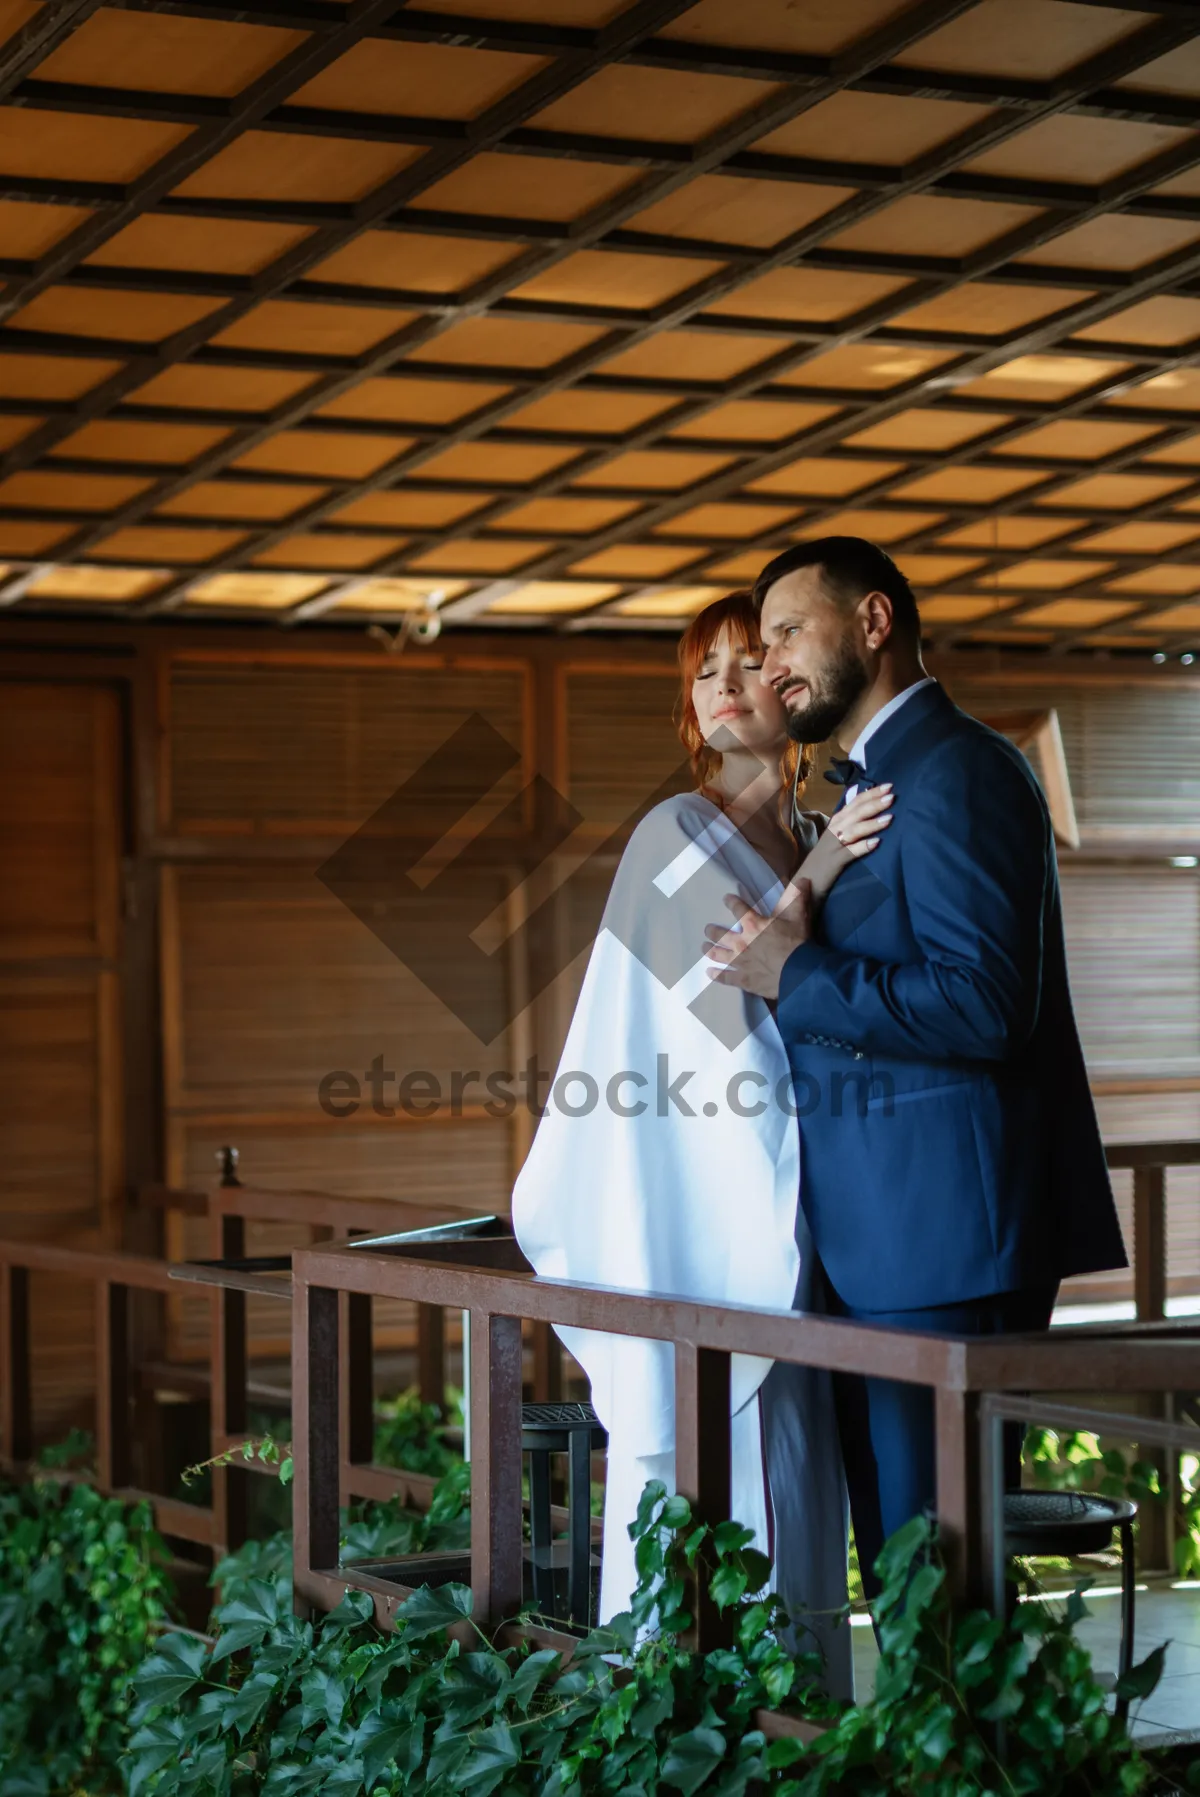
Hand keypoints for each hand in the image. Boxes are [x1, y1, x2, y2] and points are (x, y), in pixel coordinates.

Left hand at [703, 877, 813, 999]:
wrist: (799, 973)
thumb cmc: (797, 944)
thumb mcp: (799, 917)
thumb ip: (798, 898)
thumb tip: (804, 879)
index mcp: (753, 925)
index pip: (738, 908)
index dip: (731, 902)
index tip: (725, 899)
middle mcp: (742, 942)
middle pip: (720, 934)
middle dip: (712, 931)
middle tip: (707, 929)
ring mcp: (740, 962)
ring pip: (718, 954)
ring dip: (709, 950)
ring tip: (704, 947)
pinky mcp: (743, 979)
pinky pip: (725, 977)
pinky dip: (716, 975)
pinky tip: (709, 972)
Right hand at [826, 783, 893, 857]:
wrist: (805, 879)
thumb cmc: (825, 858)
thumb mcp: (837, 836)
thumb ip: (851, 824)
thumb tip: (872, 811)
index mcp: (837, 822)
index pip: (855, 803)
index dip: (871, 794)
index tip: (889, 786)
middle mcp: (834, 829)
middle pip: (855, 813)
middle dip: (874, 803)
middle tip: (892, 796)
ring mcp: (833, 845)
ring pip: (853, 830)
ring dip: (871, 823)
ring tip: (889, 818)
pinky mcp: (834, 861)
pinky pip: (850, 852)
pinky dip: (863, 846)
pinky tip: (876, 843)